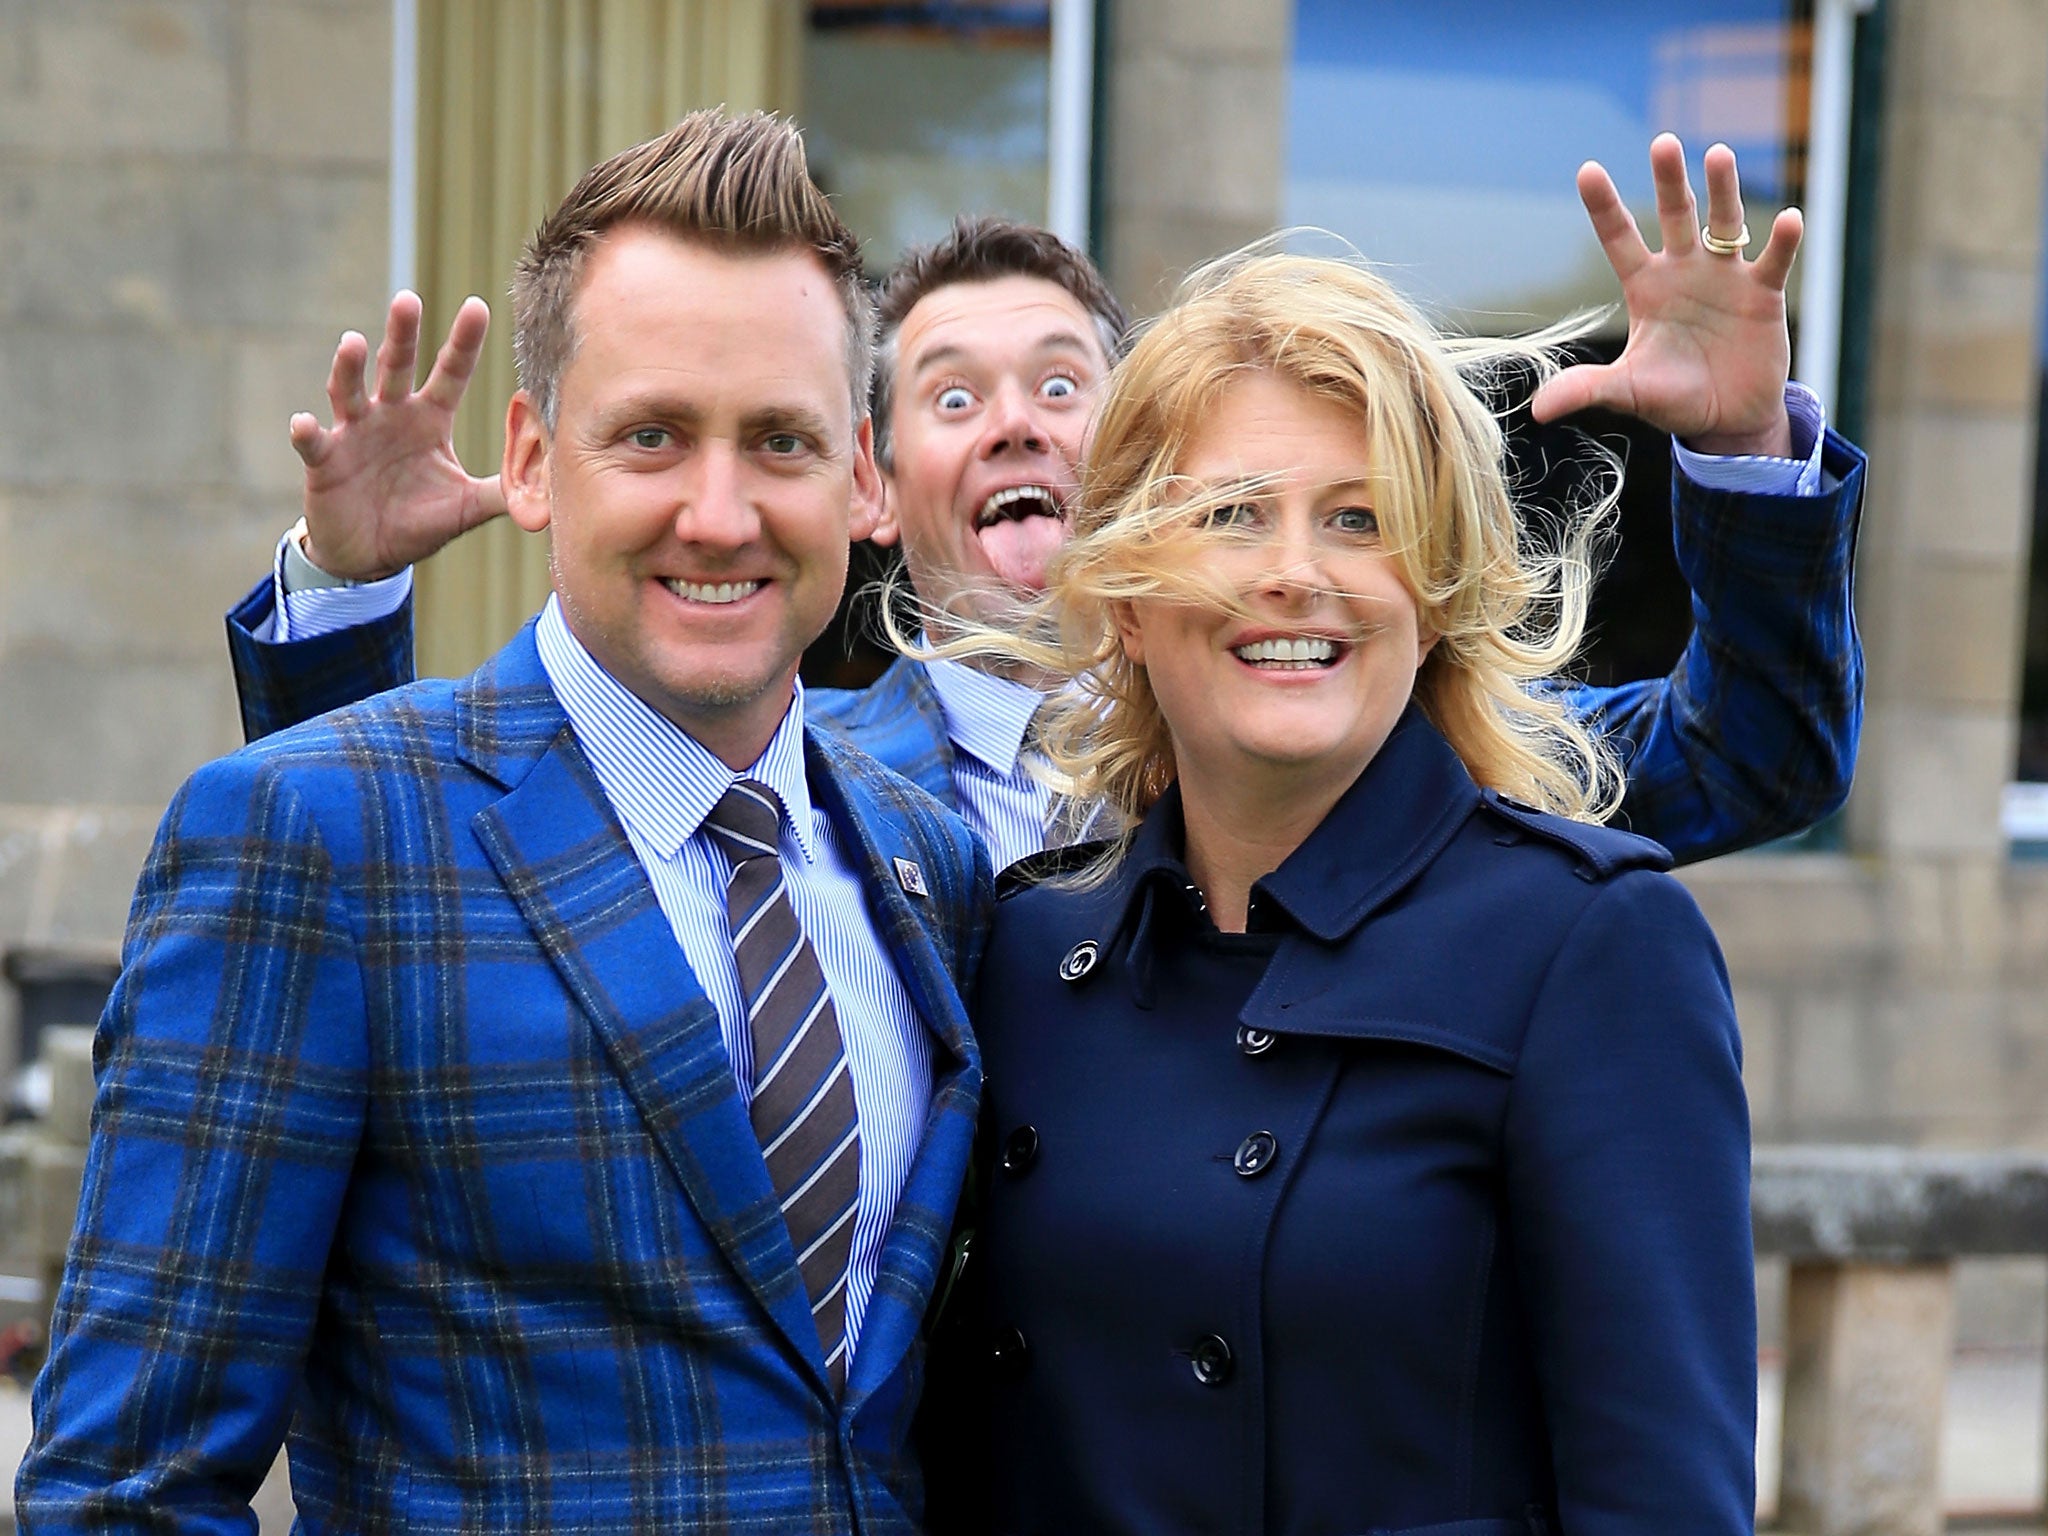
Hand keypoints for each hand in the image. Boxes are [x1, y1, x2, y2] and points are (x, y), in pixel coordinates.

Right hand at [287, 291, 507, 579]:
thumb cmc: (419, 521)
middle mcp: (391, 415)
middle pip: (396, 367)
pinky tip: (303, 423)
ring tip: (352, 342)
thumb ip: (506, 489)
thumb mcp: (469, 507)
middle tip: (408, 299)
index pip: (451, 373)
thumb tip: (556, 485)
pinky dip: (305, 433)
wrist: (370, 555)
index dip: (463, 343)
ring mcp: (354, 433)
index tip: (478, 306)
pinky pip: (312, 443)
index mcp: (429, 420)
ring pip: (349, 391)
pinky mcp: (324, 460)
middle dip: (403, 335)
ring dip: (349, 368)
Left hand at [1530, 134, 1801, 457]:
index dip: (1604, 207)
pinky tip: (1790, 219)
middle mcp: (1684, 271)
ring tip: (1718, 154)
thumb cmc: (1672, 398)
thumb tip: (1538, 410)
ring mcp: (1726, 277)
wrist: (1726, 418)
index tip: (1586, 170)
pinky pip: (1774, 260)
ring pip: (1724, 223)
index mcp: (1646, 288)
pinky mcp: (1763, 293)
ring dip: (1723, 190)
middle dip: (1670, 180)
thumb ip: (1588, 389)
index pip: (1620, 239)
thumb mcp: (1627, 392)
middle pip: (1676, 215)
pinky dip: (1783, 240)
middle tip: (1663, 142)